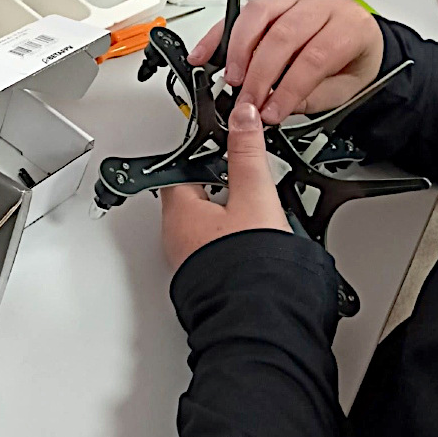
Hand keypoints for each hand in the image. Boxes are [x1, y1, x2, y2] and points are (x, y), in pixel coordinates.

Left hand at [161, 102, 289, 271]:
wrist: (259, 318)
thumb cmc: (246, 266)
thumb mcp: (254, 195)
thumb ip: (247, 153)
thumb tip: (241, 118)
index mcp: (179, 212)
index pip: (180, 168)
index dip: (202, 154)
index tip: (219, 145)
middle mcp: (178, 238)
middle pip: (195, 196)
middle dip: (221, 185)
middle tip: (247, 179)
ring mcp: (192, 261)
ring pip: (209, 224)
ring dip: (232, 215)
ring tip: (259, 212)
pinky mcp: (210, 280)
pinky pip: (218, 248)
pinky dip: (236, 240)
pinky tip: (259, 242)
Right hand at [189, 0, 384, 124]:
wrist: (360, 43)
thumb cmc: (353, 62)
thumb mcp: (342, 90)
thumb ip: (308, 97)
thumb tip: (271, 105)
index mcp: (349, 27)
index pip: (314, 57)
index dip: (288, 88)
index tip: (270, 112)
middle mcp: (323, 5)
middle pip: (283, 35)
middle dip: (259, 73)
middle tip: (247, 101)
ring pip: (259, 14)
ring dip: (238, 49)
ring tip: (231, 79)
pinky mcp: (274, 1)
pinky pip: (242, 11)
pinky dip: (220, 33)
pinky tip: (206, 53)